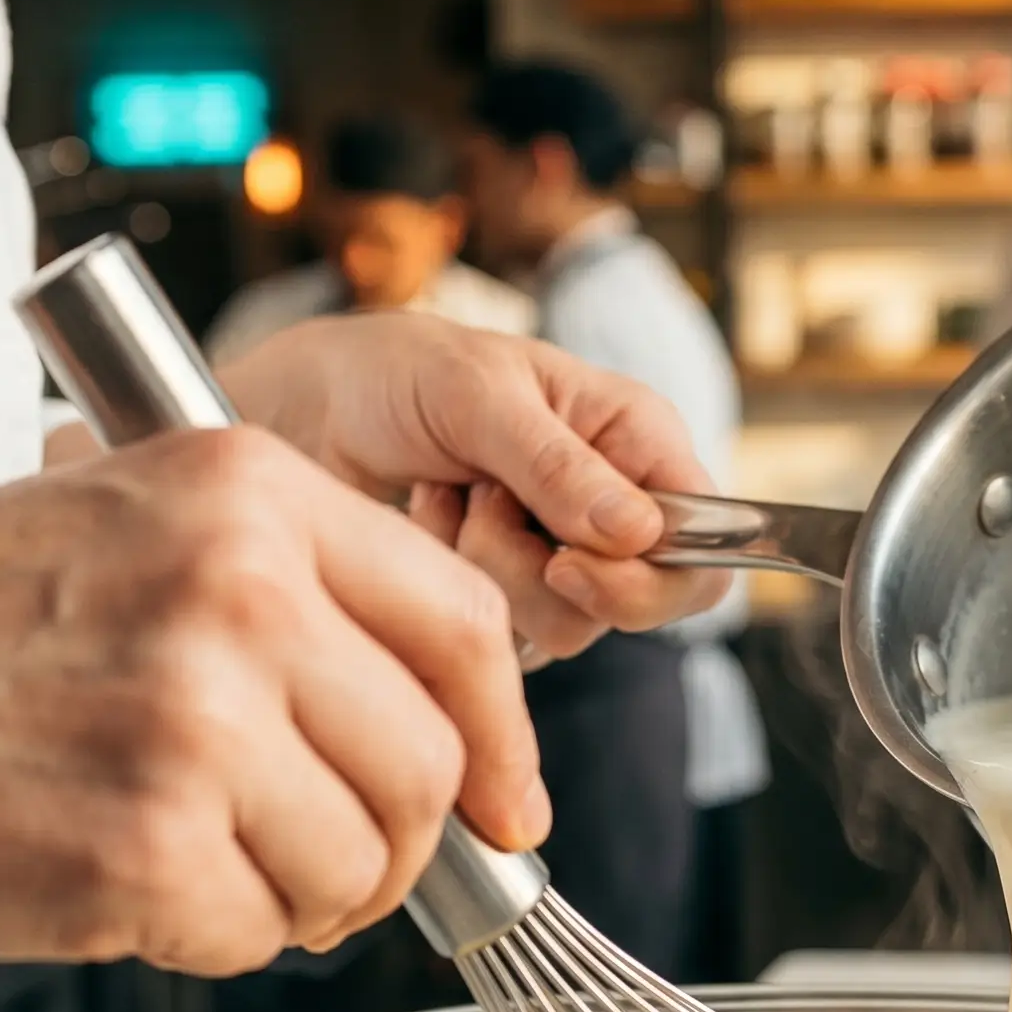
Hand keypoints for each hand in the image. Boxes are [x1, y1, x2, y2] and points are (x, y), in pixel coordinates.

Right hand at [0, 430, 548, 974]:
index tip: (513, 811)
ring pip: (362, 861)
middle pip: (429, 762)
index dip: (505, 739)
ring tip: (204, 864)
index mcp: (248, 491)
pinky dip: (214, 937)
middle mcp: (237, 586)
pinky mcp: (139, 842)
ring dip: (303, 898)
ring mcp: (191, 715)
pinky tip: (134, 890)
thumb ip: (305, 604)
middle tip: (333, 869)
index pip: (463, 624)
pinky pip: (261, 931)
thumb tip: (467, 747)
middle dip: (400, 846)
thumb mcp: (135, 532)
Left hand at [220, 316, 730, 662]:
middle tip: (483, 509)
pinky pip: (509, 638)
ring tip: (444, 496)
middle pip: (644, 601)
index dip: (654, 575)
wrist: (304, 410)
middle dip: (550, 574)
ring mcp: (564, 559)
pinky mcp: (509, 600)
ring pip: (569, 627)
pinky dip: (455, 585)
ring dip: (489, 568)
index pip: (707, 540)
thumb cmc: (396, 372)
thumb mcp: (475, 395)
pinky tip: (428, 524)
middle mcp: (613, 505)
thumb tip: (642, 533)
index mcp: (636, 439)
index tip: (569, 560)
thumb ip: (558, 465)